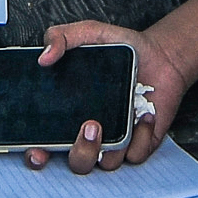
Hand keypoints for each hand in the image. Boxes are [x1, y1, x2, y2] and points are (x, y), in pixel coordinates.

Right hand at [24, 21, 184, 173]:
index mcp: (68, 115)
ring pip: (105, 164)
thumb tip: (44, 56)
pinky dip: (140, 138)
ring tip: (120, 116)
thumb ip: (61, 37)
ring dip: (110, 147)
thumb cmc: (121, 50)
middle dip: (80, 152)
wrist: (160, 55)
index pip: (44, 146)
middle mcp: (89, 134)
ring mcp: (115, 141)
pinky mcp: (140, 144)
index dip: (37, 154)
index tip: (38, 149)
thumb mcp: (88, 33)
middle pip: (76, 163)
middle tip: (89, 126)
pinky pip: (135, 155)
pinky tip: (143, 115)